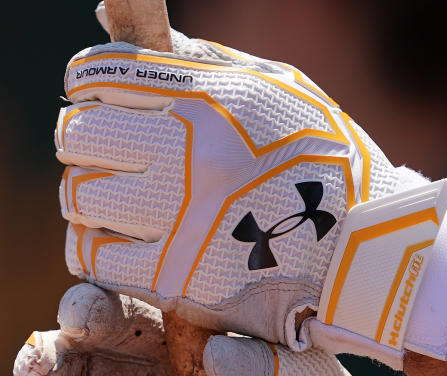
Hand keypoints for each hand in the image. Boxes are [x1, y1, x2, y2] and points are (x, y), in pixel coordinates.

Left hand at [55, 12, 446, 368]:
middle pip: (75, 136)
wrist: (370, 253)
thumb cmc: (322, 161)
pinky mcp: (178, 280)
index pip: (98, 76)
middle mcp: (193, 156)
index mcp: (213, 99)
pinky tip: (122, 239)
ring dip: (89, 195)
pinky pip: (93, 256)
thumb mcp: (275, 88)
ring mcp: (184, 221)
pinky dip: (96, 245)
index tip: (95, 97)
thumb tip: (104, 18)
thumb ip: (192, 58)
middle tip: (105, 151)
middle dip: (81, 139)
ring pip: (78, 198)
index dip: (86, 84)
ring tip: (120, 198)